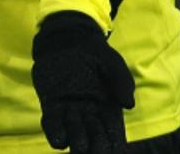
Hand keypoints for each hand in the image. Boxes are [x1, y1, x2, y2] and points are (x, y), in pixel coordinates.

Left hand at [31, 11, 135, 153]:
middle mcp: (90, 116)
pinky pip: (53, 126)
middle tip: (91, 138)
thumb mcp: (112, 62)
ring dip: (75, 141)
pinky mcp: (51, 106)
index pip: (114, 137)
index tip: (113, 144)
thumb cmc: (94, 51)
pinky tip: (58, 135)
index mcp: (109, 110)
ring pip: (74, 139)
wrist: (66, 38)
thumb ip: (122, 80)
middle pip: (94, 143)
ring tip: (76, 131)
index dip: (113, 145)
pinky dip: (55, 134)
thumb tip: (128, 105)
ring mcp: (70, 113)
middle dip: (94, 147)